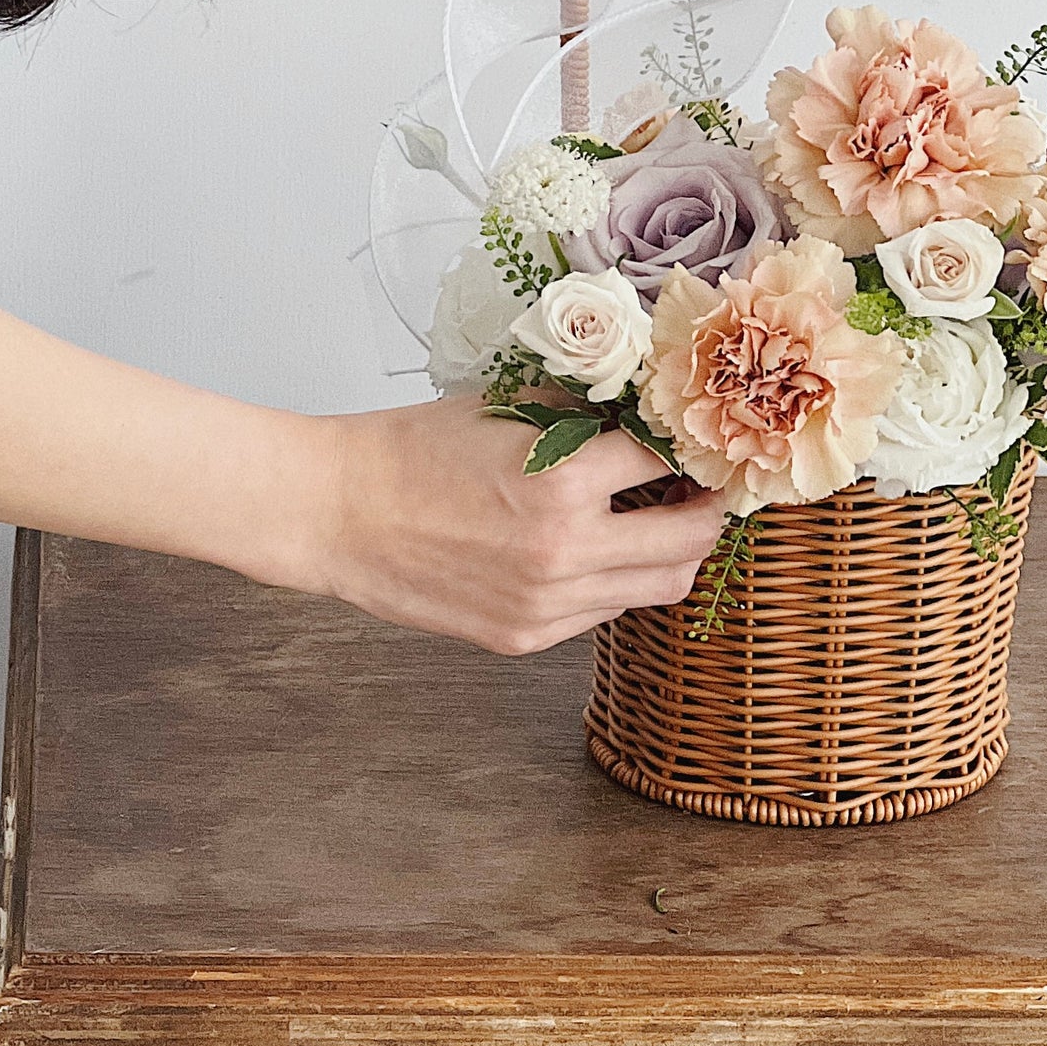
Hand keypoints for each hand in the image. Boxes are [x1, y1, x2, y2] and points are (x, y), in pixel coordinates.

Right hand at [308, 396, 726, 653]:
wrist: (337, 513)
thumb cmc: (410, 452)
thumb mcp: (506, 410)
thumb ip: (582, 414)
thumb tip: (644, 409)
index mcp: (564, 481)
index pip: (671, 462)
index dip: (691, 447)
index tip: (697, 442)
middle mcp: (566, 551)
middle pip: (691, 540)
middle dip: (709, 511)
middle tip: (706, 490)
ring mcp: (547, 604)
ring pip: (658, 587)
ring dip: (673, 553)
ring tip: (662, 523)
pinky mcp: (524, 636)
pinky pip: (601, 612)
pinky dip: (614, 580)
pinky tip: (595, 549)